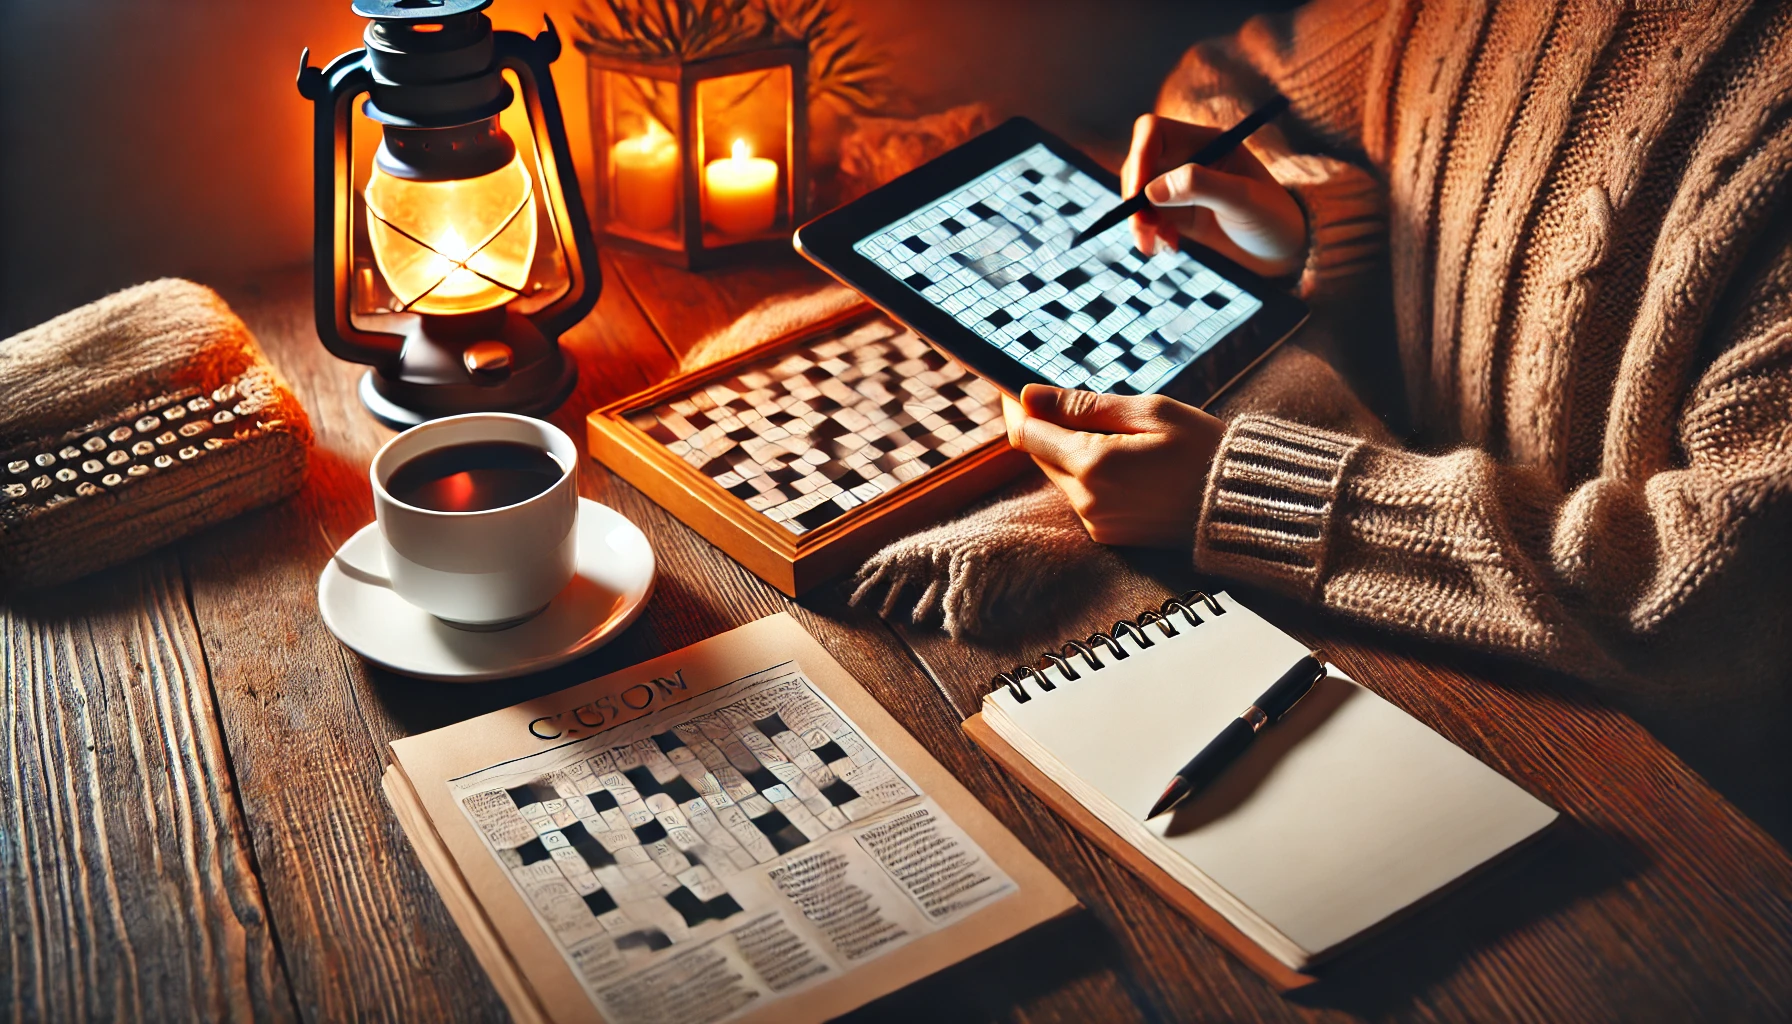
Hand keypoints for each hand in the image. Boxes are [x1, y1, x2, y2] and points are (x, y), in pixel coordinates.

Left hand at [1004, 383, 1223, 546]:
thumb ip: (1083, 405)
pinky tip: (1128, 463)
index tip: (1017, 388)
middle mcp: (1087, 500)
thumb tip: (1029, 395)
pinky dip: (1091, 475)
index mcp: (1094, 465)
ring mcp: (1097, 523)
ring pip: (1062, 476)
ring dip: (1072, 452)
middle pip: (1041, 455)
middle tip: (1075, 404)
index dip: (1017, 407)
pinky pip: (1083, 497)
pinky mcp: (1109, 535)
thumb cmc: (1203, 449)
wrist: (1242, 506)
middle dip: (1047, 427)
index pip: (1027, 434)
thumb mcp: (1149, 412)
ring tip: (1120, 435)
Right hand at [1122, 113, 1306, 277]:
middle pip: (1138, 164)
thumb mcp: (1243, 200)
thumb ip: (1201, 186)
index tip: (1136, 196)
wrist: (1283, 252)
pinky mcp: (1176, 214)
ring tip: (1154, 247)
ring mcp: (1179, 188)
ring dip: (1138, 221)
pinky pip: (1146, 218)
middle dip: (1133, 198)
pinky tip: (1167, 247)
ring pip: (1137, 194)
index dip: (1138, 157)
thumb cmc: (1273, 219)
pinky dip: (1148, 233)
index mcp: (1207, 141)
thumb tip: (1151, 190)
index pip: (1154, 133)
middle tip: (1144, 230)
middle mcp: (1188, 159)